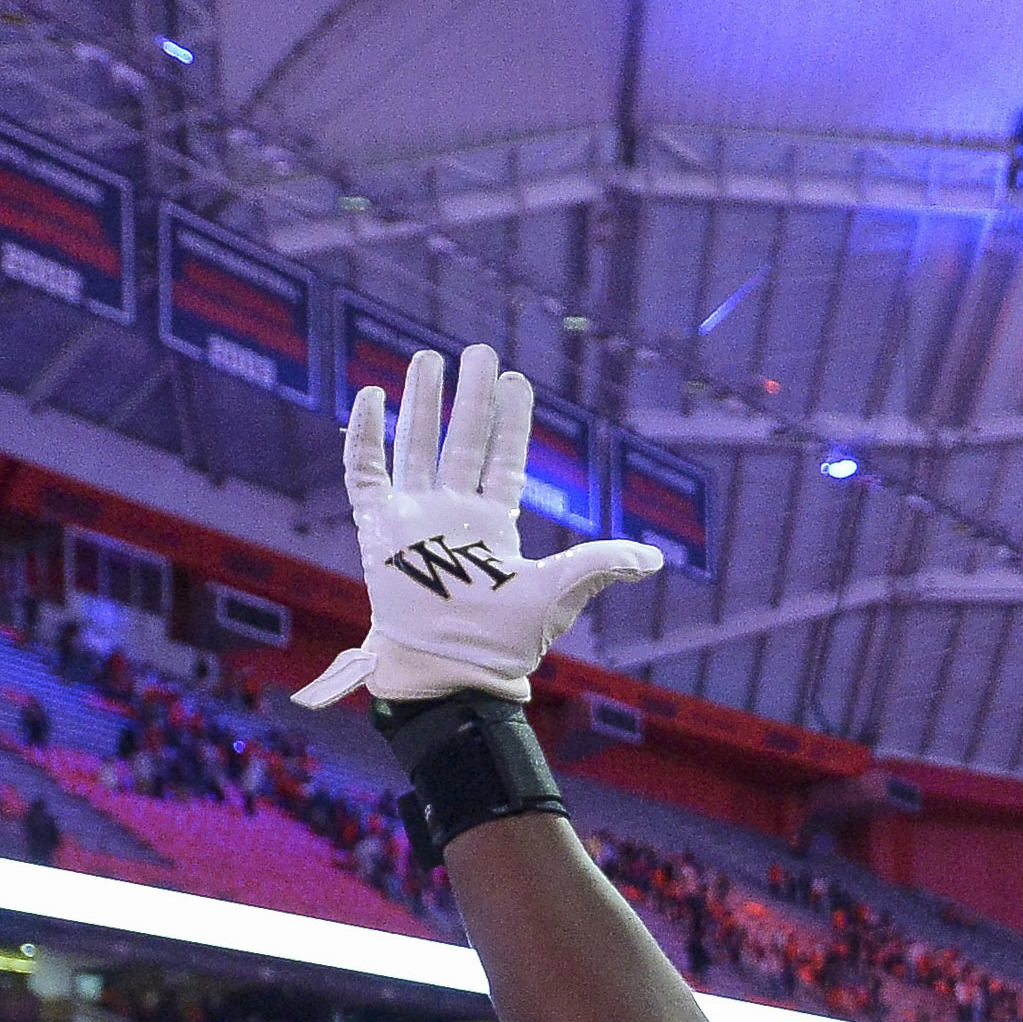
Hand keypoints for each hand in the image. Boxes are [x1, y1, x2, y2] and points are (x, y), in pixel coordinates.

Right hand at [296, 347, 663, 706]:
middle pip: (462, 442)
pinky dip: (366, 435)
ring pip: (417, 446)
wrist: (450, 671)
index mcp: (494, 526)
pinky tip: (371, 395)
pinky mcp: (378, 530)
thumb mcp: (557, 595)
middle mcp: (452, 514)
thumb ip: (599, 565)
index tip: (518, 381)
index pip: (504, 460)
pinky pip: (365, 473)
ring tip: (429, 358)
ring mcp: (414, 519)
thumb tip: (656, 559)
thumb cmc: (502, 643)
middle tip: (479, 351)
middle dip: (471, 397)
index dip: (512, 421)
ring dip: (422, 403)